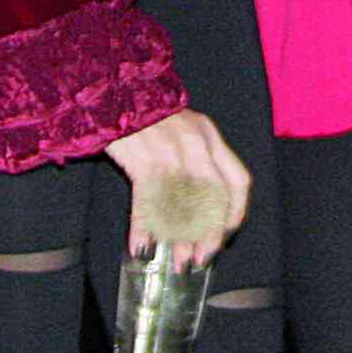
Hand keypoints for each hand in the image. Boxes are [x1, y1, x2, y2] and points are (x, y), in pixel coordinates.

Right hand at [106, 107, 253, 263]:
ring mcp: (169, 149)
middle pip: (214, 197)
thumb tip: (198, 210)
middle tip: (202, 258)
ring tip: (177, 261)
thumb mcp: (182, 130)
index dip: (236, 212)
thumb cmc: (148, 116)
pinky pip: (147, 201)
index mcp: (210, 136)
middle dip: (211, 233)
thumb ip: (195, 161)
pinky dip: (144, 227)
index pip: (238, 180)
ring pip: (183, 203)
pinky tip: (142, 247)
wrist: (113, 91)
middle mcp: (196, 143)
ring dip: (180, 237)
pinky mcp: (141, 157)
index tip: (227, 235)